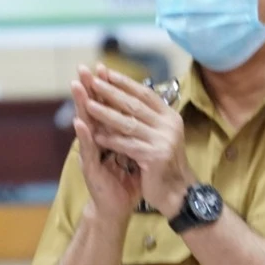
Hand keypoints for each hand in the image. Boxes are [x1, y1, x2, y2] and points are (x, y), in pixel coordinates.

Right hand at [70, 71, 143, 223]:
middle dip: (88, 89)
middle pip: (91, 110)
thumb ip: (134, 135)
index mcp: (108, 136)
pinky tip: (80, 123)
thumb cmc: (126, 181)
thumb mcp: (133, 153)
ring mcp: (91, 154)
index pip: (105, 107)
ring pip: (85, 125)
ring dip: (80, 105)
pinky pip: (88, 150)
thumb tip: (146, 115)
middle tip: (82, 68)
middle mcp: (96, 142)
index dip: (104, 89)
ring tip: (77, 86)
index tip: (103, 68)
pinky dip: (84, 136)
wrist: (118, 208)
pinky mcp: (91, 168)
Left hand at [77, 65, 196, 217]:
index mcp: (170, 117)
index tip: (104, 72)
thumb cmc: (164, 163)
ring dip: (105, 113)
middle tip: (91, 80)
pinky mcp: (155, 157)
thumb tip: (126, 95)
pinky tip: (95, 135)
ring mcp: (163, 141)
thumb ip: (148, 118)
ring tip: (87, 104)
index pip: (144, 94)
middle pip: (134, 104)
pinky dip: (110, 139)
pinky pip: (127, 145)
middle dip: (111, 92)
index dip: (124, 82)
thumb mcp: (159, 135)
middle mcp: (169, 125)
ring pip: (128, 123)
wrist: (177, 192)